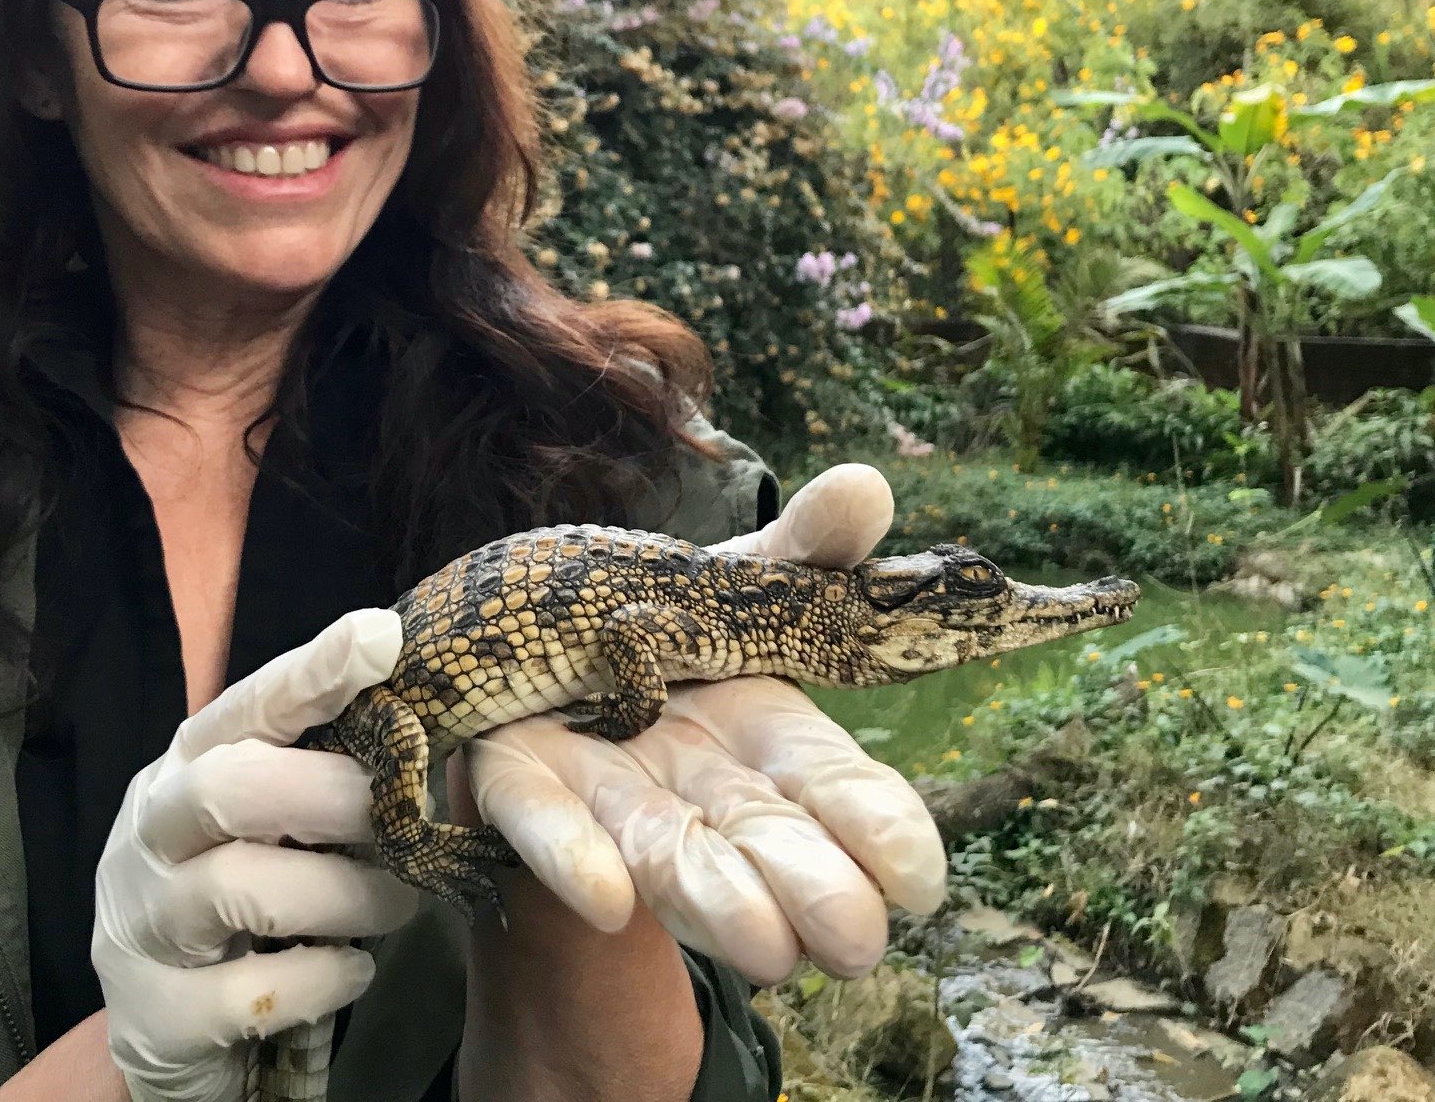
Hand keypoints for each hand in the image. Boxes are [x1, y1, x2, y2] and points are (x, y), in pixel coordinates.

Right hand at [92, 609, 420, 1101]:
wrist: (163, 1028)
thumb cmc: (240, 898)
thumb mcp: (264, 824)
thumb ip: (318, 775)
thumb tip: (427, 735)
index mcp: (184, 769)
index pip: (246, 706)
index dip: (311, 673)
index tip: (381, 637)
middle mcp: (149, 834)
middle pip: (229, 787)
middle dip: (333, 795)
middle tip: (404, 819)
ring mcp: (142, 925)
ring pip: (243, 888)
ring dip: (348, 893)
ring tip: (400, 904)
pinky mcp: (158, 1012)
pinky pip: (251, 992)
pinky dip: (322, 977)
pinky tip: (353, 969)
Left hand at [460, 464, 948, 985]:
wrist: (521, 652)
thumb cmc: (655, 624)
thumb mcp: (737, 580)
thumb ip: (805, 548)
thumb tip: (871, 485)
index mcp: (764, 736)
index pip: (837, 789)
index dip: (877, 829)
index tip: (919, 881)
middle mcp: (695, 783)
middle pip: (760, 839)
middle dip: (808, 887)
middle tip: (855, 939)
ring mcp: (606, 791)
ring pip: (666, 850)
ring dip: (716, 898)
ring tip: (765, 949)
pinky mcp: (516, 782)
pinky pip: (540, 821)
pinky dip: (574, 856)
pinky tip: (605, 900)